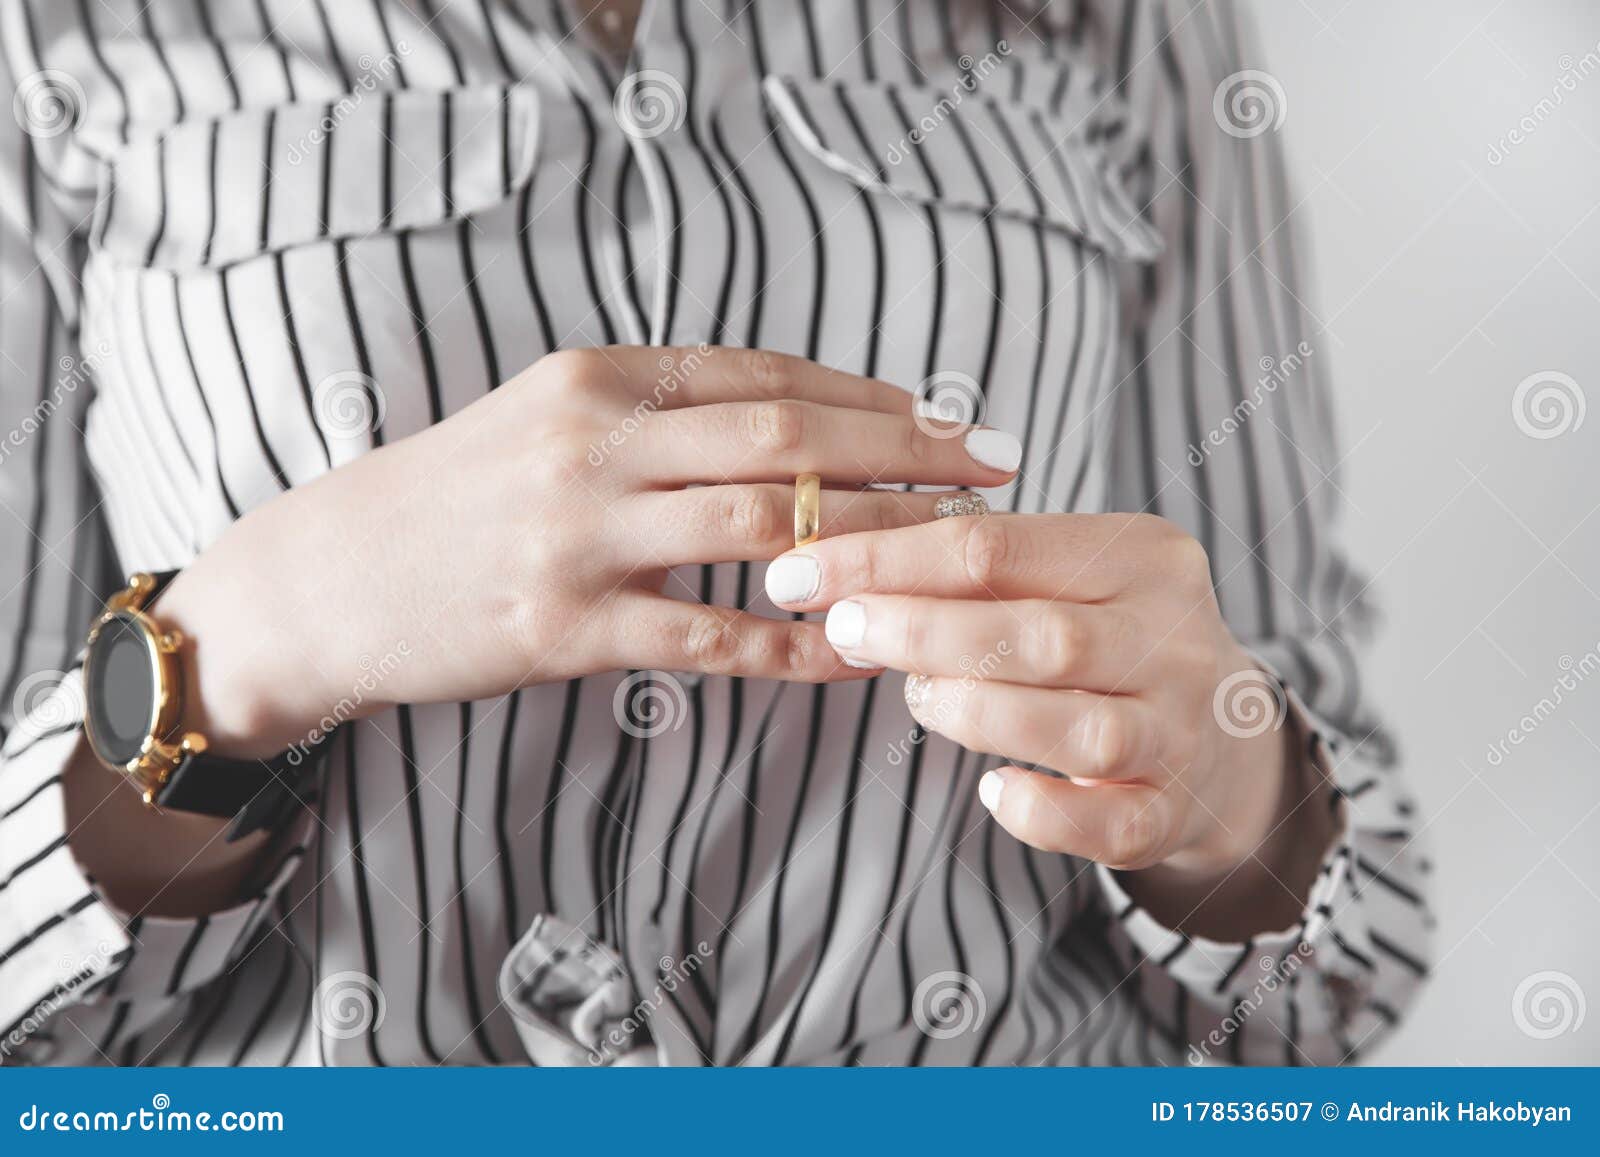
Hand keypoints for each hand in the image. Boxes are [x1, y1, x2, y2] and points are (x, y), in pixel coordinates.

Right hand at [164, 346, 1022, 757]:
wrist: (327, 578)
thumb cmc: (448, 496)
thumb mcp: (541, 417)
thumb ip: (648, 410)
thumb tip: (777, 418)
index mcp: (596, 378)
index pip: (763, 375)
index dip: (869, 396)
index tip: (945, 418)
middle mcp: (594, 442)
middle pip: (786, 436)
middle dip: (904, 452)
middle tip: (989, 472)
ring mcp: (579, 535)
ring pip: (762, 525)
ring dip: (870, 538)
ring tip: (950, 557)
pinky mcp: (563, 627)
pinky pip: (706, 636)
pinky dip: (791, 647)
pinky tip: (854, 654)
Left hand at [763, 512, 1330, 926]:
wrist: (1226, 739)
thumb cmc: (1110, 640)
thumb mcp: (1069, 577)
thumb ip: (978, 574)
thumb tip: (840, 578)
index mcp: (1143, 554)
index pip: (995, 545)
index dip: (885, 559)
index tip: (800, 572)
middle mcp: (1174, 640)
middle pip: (1038, 634)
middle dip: (919, 631)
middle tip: (843, 628)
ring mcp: (1180, 733)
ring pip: (1074, 729)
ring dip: (972, 713)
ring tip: (917, 696)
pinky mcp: (1171, 816)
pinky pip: (1101, 827)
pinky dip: (1036, 812)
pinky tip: (992, 789)